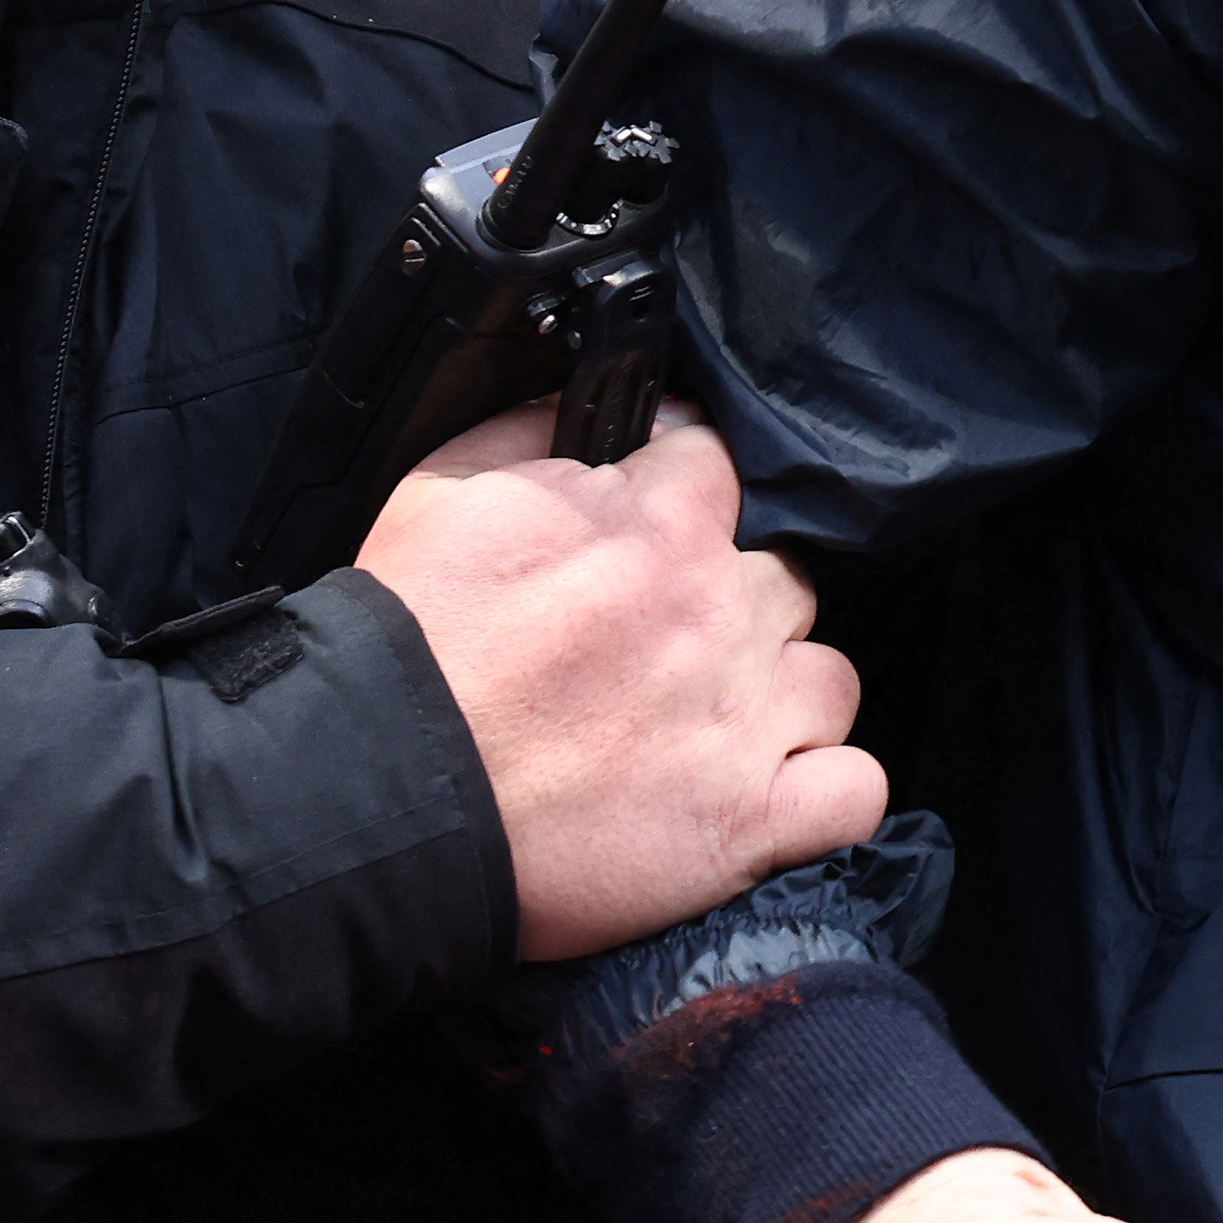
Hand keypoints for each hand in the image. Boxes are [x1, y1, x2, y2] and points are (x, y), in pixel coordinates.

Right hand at [354, 401, 883, 957]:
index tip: (649, 540)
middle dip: (734, 608)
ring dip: (782, 699)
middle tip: (662, 653)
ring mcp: (743, 721)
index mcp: (654, 523)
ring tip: (709, 732)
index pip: (720, 469)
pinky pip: (853, 791)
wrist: (369, 793)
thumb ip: (536, 431)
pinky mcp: (748, 822)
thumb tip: (603, 399)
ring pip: (829, 681)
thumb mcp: (440, 492)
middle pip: (784, 579)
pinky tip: (773, 795)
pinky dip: (825, 794)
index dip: (684, 502)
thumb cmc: (396, 650)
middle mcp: (718, 613)